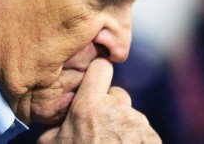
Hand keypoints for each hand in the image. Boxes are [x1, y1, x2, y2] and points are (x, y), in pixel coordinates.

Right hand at [38, 58, 160, 143]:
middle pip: (117, 94)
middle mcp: (117, 110)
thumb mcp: (50, 143)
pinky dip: (135, 138)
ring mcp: (138, 124)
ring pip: (130, 115)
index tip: (94, 82)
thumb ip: (55, 122)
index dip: (98, 73)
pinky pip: (143, 131)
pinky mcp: (153, 139)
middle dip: (109, 106)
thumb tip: (58, 114)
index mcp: (89, 106)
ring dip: (122, 125)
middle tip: (99, 127)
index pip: (102, 67)